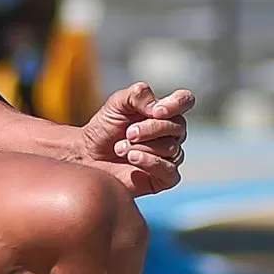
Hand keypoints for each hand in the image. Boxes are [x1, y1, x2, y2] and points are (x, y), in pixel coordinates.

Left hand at [73, 83, 193, 196]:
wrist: (88, 156)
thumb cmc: (104, 128)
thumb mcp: (117, 103)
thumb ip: (138, 95)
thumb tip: (158, 107)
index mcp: (164, 112)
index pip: (185, 101)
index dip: (176, 104)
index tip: (156, 111)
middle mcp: (171, 134)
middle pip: (178, 126)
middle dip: (150, 129)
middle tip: (127, 132)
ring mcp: (170, 156)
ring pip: (172, 148)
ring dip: (141, 146)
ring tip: (120, 148)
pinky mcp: (165, 178)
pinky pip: (170, 170)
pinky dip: (150, 162)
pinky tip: (132, 158)